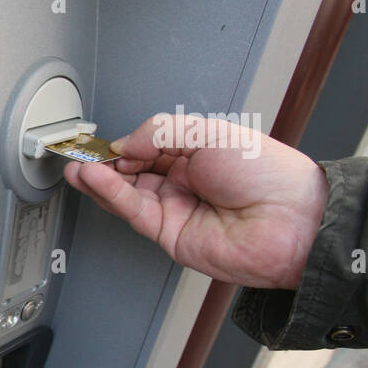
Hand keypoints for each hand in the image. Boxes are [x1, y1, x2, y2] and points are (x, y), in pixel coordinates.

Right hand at [63, 114, 328, 289]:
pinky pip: (132, 211)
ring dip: (98, 180)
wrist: (291, 221)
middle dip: (103, 162)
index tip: (103, 140)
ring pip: (125, 193)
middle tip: (79, 153)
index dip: (124, 143)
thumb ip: (160, 133)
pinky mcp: (168, 234)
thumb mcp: (210, 133)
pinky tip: (95, 179)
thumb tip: (123, 144)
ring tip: (77, 166)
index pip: (147, 145)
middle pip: (130, 171)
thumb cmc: (269, 175)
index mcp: (198, 152)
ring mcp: (175, 208)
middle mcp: (184, 181)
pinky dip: (110, 194)